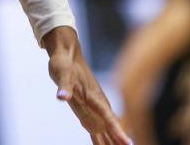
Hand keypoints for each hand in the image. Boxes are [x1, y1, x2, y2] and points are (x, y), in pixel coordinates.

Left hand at [43, 25, 132, 144]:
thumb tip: (62, 96)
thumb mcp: (61, 72)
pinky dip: (103, 139)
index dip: (118, 131)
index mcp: (94, 97)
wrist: (66, 54)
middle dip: (119, 141)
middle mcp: (98, 105)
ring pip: (107, 131)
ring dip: (113, 142)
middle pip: (111, 128)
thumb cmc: (64, 62)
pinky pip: (97, 129)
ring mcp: (94, 108)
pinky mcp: (88, 109)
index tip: (128, 143)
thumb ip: (64, 86)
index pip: (108, 117)